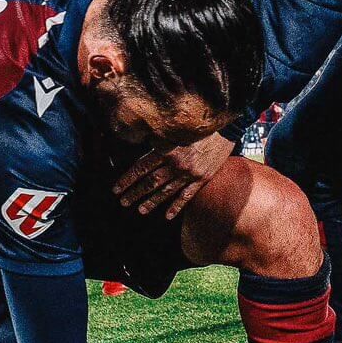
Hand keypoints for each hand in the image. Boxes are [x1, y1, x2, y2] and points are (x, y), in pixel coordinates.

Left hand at [113, 133, 233, 218]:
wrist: (225, 128)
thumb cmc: (197, 125)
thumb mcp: (174, 128)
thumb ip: (158, 139)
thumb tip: (139, 144)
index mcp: (166, 148)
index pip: (141, 167)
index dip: (127, 179)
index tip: (116, 188)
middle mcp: (175, 163)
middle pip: (150, 182)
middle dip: (135, 193)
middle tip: (123, 202)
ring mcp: (189, 173)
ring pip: (166, 191)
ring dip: (151, 202)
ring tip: (140, 210)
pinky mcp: (201, 179)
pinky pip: (186, 196)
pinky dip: (176, 207)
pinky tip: (167, 216)